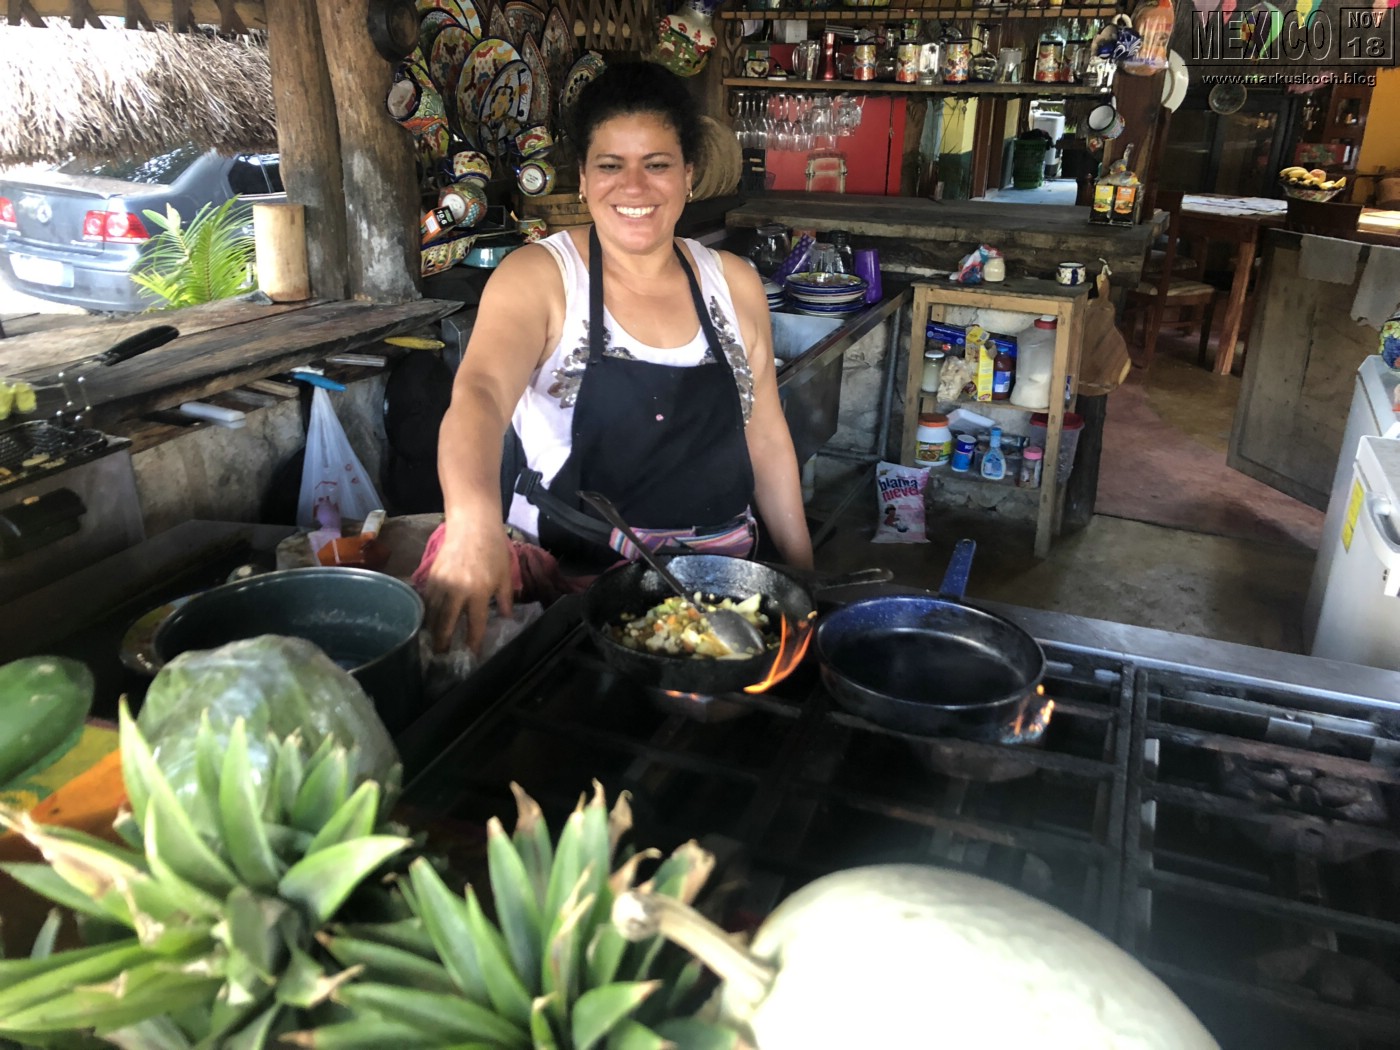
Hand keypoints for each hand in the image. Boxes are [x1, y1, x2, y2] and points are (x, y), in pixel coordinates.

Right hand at [422, 521, 514, 654]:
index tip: (471, 655)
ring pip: (433, 613)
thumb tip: (506, 619)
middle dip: (444, 642)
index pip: (474, 625)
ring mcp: (442, 583)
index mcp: (478, 592)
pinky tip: (429, 619)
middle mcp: (457, 590)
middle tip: (442, 656)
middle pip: (447, 624)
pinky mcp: (432, 575)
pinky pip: (428, 599)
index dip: (473, 642)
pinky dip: (427, 611)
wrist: (472, 524)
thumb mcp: (504, 575)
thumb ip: (505, 599)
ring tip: (433, 642)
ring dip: (433, 629)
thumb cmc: (493, 549)